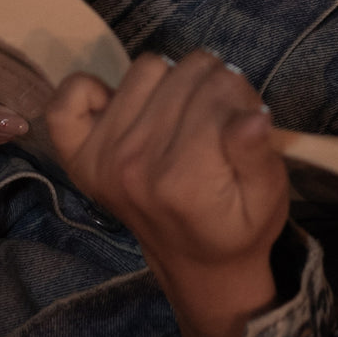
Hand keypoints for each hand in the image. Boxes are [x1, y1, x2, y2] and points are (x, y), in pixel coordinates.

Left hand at [47, 50, 289, 336]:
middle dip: (215, 86)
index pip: (222, 87)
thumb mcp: (268, 197)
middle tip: (221, 121)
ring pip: (148, 69)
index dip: (244, 96)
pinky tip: (125, 108)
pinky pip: (70, 98)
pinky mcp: (81, 156)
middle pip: (187, 72)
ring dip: (173, 82)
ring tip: (187, 114)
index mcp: (183, 176)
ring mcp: (102, 157)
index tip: (248, 123)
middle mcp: (135, 162)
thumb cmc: (240, 227)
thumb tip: (254, 115)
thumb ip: (257, 155)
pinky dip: (93, 90)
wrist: (200, 267)